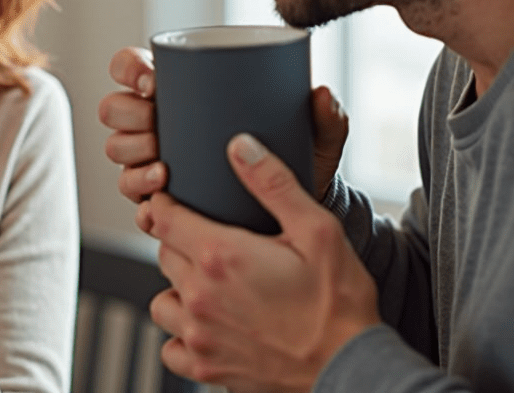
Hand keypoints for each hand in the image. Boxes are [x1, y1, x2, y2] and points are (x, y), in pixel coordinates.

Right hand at [99, 46, 350, 228]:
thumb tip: (322, 93)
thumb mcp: (311, 138)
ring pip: (117, 150)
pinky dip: (141, 195)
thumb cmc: (294, 158)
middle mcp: (156, 122)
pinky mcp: (157, 197)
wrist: (293, 213)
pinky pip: (133, 196)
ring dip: (132, 154)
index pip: (131, 66)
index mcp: (178, 90)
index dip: (129, 68)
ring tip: (164, 165)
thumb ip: (325, 117)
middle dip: (129, 115)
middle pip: (114, 108)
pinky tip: (159, 194)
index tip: (152, 81)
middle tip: (157, 123)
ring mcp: (151, 159)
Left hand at [147, 134, 378, 392]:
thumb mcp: (316, 229)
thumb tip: (239, 146)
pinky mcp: (208, 368)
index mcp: (220, 257)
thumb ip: (272, 184)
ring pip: (162, 300)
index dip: (166, 202)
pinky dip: (182, 335)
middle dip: (181, 241)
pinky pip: (170, 347)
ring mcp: (200, 336)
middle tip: (212, 238)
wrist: (351, 367)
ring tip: (210, 283)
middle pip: (164, 254)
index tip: (177, 199)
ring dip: (179, 288)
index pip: (162, 217)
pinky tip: (209, 323)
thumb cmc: (339, 300)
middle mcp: (200, 297)